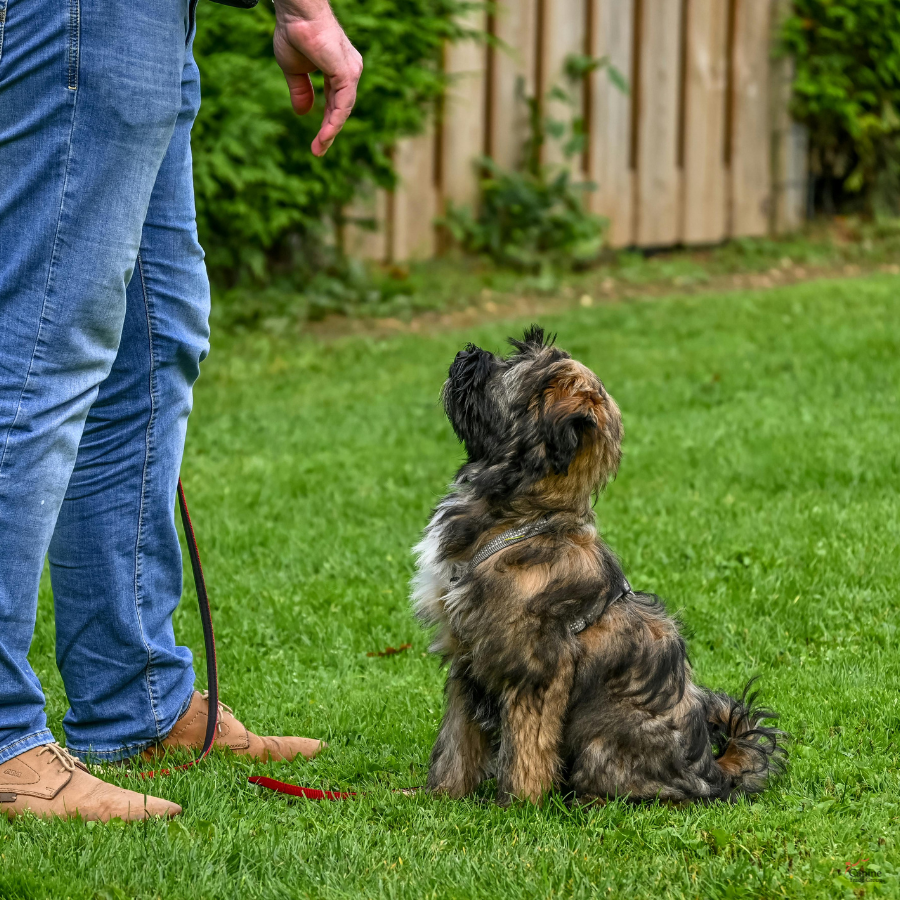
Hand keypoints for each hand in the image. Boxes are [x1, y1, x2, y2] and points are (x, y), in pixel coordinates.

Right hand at [272, 1, 362, 156]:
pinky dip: (335, 121)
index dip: (327, 123)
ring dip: (331, 131)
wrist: (296, 14)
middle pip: (341, 109)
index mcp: (339, 71)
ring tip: (319, 147)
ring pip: (343, 110)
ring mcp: (351, 72)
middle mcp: (350, 72)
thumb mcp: (294, 70)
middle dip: (329, 132)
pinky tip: (326, 135)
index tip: (318, 143)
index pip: (336, 103)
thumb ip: (301, 91)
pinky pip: (343, 105)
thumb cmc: (294, 33)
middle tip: (318, 151)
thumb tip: (304, 114)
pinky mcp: (347, 73)